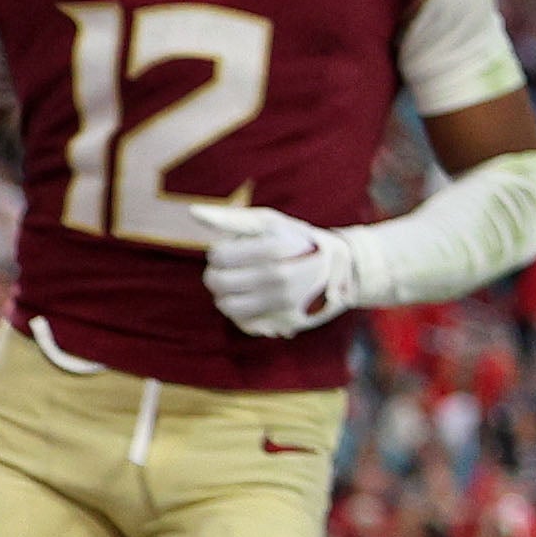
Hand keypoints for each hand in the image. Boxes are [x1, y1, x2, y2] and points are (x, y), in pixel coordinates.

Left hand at [194, 204, 359, 339]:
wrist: (343, 269)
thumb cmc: (298, 240)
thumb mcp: (270, 222)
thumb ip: (230, 218)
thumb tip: (192, 212)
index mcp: (274, 248)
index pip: (217, 256)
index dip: (219, 252)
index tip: (233, 251)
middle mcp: (279, 277)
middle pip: (217, 282)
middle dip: (217, 274)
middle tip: (231, 270)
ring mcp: (282, 303)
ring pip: (226, 306)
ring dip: (226, 296)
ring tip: (239, 286)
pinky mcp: (286, 322)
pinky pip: (245, 324)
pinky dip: (242, 314)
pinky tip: (254, 301)